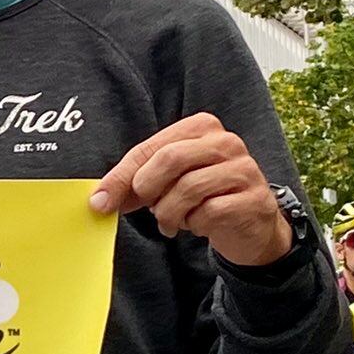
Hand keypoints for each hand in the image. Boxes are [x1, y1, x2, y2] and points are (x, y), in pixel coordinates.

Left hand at [89, 113, 291, 266]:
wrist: (249, 226)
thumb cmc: (203, 197)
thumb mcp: (167, 182)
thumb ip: (135, 183)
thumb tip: (100, 198)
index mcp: (201, 127)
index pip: (151, 148)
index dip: (121, 176)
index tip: (100, 201)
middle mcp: (226, 142)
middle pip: (170, 159)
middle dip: (149, 190)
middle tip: (150, 208)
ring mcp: (244, 170)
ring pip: (188, 189)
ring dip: (170, 214)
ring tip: (174, 221)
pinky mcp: (253, 200)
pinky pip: (209, 213)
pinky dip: (195, 225)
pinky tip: (199, 224)